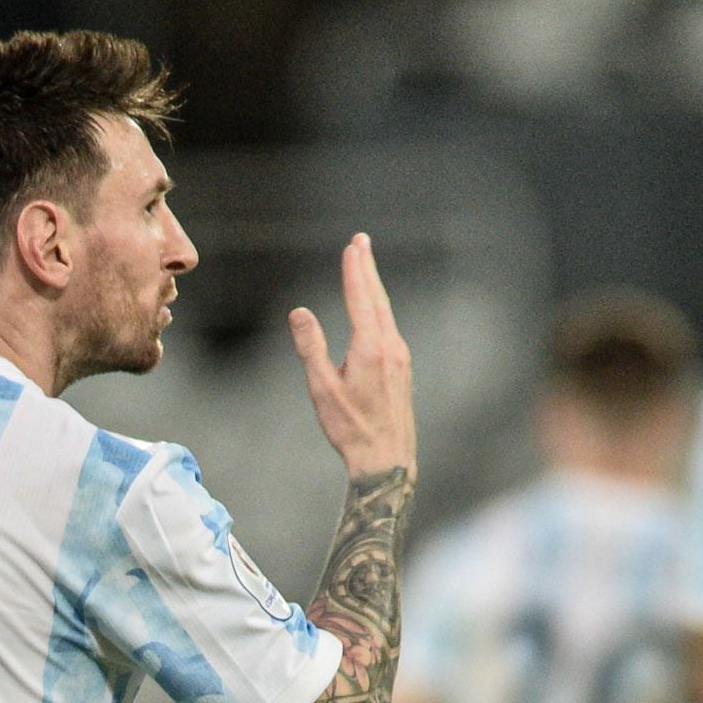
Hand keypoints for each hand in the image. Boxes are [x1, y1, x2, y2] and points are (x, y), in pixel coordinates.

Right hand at [287, 233, 416, 480]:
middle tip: (361, 242)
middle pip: (378, 299)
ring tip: (366, 268)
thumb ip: (311, 348)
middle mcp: (391, 348)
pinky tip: (375, 311)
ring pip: (386, 313)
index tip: (352, 246)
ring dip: (374, 287)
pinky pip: (391, 328)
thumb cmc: (351, 429)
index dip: (355, 270)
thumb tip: (299, 313)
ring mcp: (401, 358)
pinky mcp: (403, 369)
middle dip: (368, 269)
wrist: (388, 460)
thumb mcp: (322, 390)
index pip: (361, 298)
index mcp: (371, 349)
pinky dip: (380, 309)